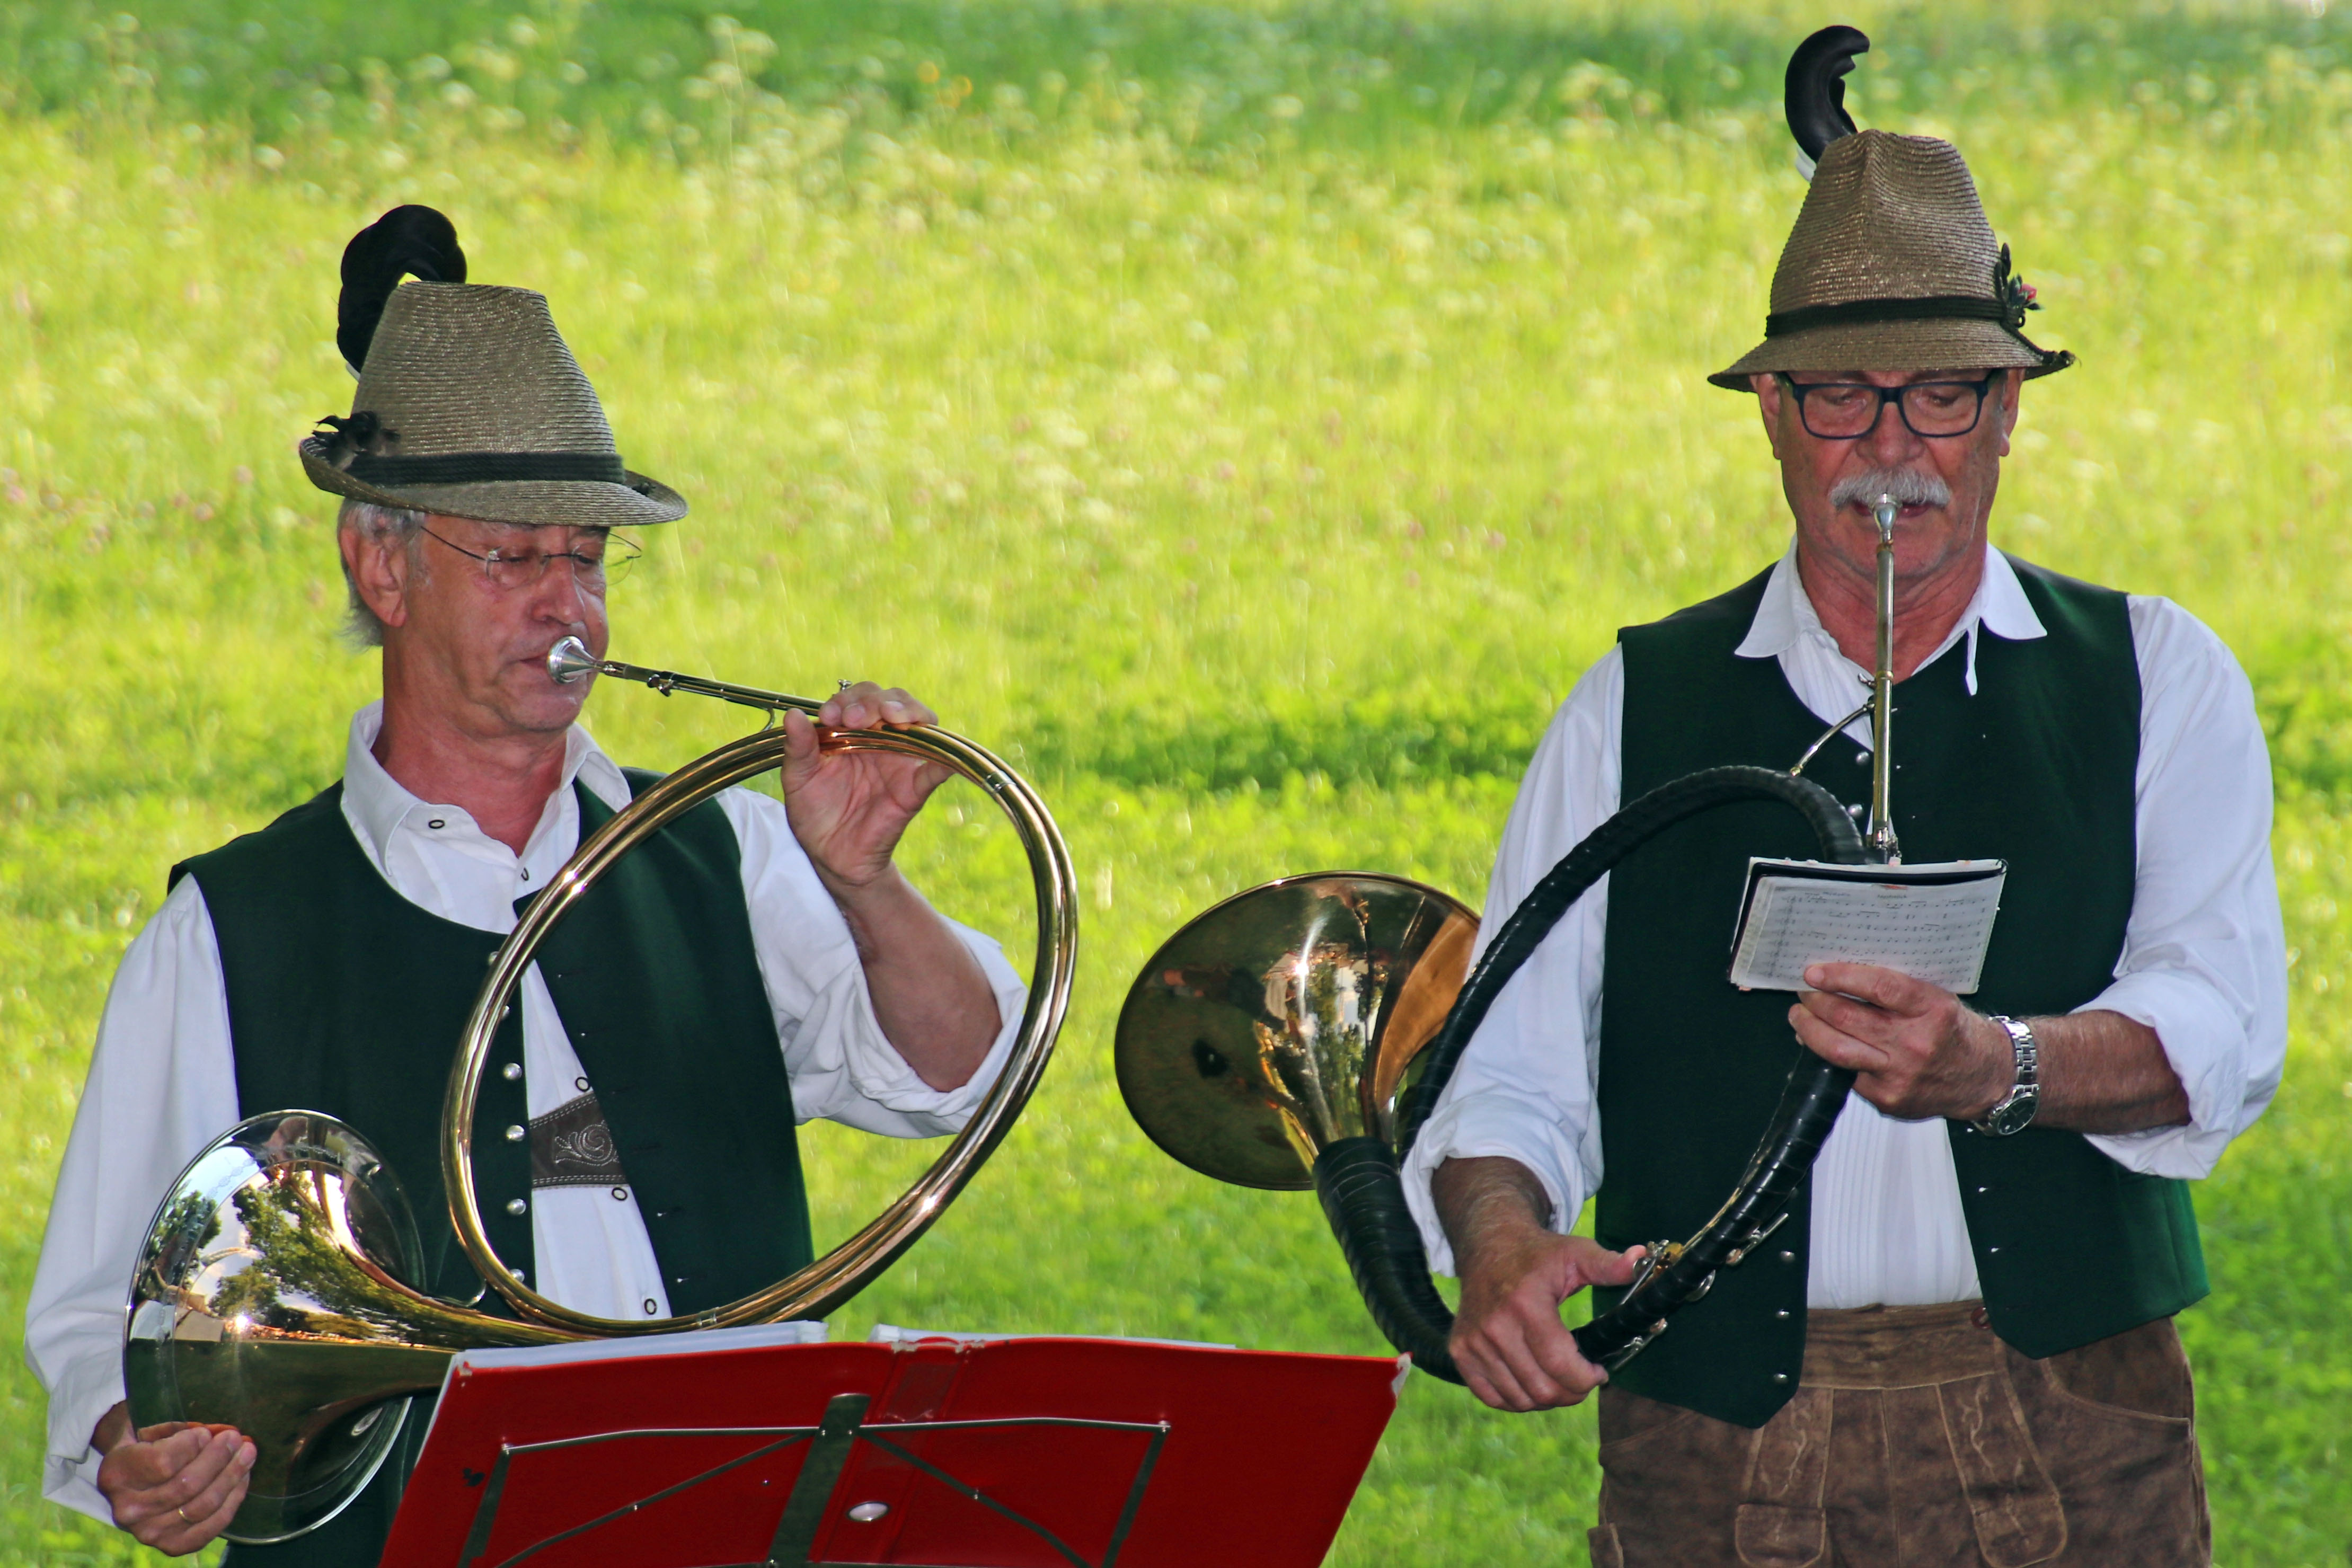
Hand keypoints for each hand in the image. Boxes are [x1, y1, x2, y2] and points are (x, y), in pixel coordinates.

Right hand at [92, 1403, 253, 1553]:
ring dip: (232, 1476)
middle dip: (219, 1458)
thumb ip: (182, 1430)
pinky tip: (242, 1479)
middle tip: (236, 1438)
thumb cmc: (148, 1446)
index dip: (192, 1446)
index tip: (206, 1432)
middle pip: (187, 1485)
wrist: (132, 1481)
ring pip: (202, 1506)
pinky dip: (232, 1501)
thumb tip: (222, 1433)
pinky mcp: (171, 1545)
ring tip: (247, 1453)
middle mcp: (128, 1509)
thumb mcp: (154, 1429)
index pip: (164, 1463)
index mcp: (116, 1474)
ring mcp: (148, 1532)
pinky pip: (211, 1527)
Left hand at [780, 682, 950, 894]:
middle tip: (855, 717)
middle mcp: (879, 739)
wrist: (831, 857)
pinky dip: (944, 761)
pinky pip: (935, 771)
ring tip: (890, 717)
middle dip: (874, 700)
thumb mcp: (798, 780)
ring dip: (907, 711)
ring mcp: (899, 761)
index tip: (830, 716)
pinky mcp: (913, 789)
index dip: (847, 700)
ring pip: (918, 722)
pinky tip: (942, 758)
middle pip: (891, 700)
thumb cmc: (815, 814)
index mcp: (850, 732)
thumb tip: (795, 715)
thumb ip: (798, 748)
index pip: (859, 698)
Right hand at [1450, 1229, 1646, 1412]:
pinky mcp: (1460, 1351)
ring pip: (1519, 1398)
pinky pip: (1492, 1397)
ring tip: (1559, 1380)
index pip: (1560, 1364)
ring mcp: (1473, 1341)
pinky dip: (1516, 1400)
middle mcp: (1494, 1326)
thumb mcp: (1575, 1253)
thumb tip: (1640, 1259)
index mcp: (1525, 1304)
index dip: (1588, 1379)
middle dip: (1572, 1392)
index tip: (1599, 1372)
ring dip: (1546, 1398)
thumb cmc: (1538, 1253)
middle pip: (1541, 1388)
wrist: (1488, 1245)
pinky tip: (1532, 1383)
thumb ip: (1608, 1265)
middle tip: (1582, 1380)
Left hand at [1789, 962, 2012, 1119]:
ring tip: (1799, 1016)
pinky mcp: (1889, 1098)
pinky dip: (1827, 1057)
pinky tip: (1819, 1044)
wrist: (1985, 1077)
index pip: (1879, 987)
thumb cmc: (1955, 1033)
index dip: (1840, 977)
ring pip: (1838, 1051)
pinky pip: (1847, 1075)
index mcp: (1932, 1010)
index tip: (1814, 973)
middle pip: (1849, 1019)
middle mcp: (1916, 1044)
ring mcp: (1901, 1074)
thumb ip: (1896, 989)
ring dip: (1809, 1030)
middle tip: (1804, 992)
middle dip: (1816, 1002)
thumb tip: (1843, 976)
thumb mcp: (1937, 999)